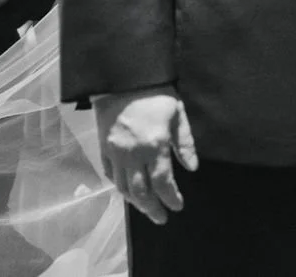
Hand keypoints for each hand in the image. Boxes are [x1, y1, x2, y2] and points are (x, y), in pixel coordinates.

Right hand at [95, 90, 197, 224]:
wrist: (122, 77)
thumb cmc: (155, 92)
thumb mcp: (177, 113)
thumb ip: (185, 143)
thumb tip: (192, 168)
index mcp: (155, 145)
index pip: (163, 183)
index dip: (171, 198)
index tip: (178, 206)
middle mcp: (133, 154)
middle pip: (141, 192)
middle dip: (152, 209)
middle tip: (162, 218)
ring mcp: (115, 152)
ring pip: (123, 188)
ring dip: (136, 202)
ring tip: (147, 208)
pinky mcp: (104, 148)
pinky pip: (110, 174)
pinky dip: (119, 186)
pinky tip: (128, 190)